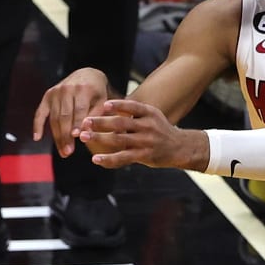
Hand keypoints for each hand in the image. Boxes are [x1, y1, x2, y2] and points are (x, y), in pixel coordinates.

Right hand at [33, 67, 111, 157]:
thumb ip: (95, 116)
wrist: (86, 75)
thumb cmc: (97, 92)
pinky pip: (40, 112)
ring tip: (62, 152)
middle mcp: (67, 89)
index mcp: (83, 89)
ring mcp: (55, 92)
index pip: (78, 109)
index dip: (76, 124)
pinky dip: (37, 125)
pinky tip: (37, 138)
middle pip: (64, 116)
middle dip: (65, 136)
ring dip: (57, 137)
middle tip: (68, 152)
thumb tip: (85, 133)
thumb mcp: (102, 101)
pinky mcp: (47, 96)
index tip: (76, 138)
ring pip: (54, 118)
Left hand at [78, 99, 207, 170]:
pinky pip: (123, 157)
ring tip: (83, 137)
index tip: (104, 105)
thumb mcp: (151, 116)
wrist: (180, 148)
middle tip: (84, 122)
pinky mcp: (144, 156)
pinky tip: (96, 159)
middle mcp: (147, 126)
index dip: (118, 105)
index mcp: (149, 113)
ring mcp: (146, 141)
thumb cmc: (160, 131)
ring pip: (119, 139)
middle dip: (101, 122)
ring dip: (99, 138)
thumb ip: (133, 112)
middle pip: (121, 122)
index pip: (132, 106)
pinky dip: (108, 159)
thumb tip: (108, 106)